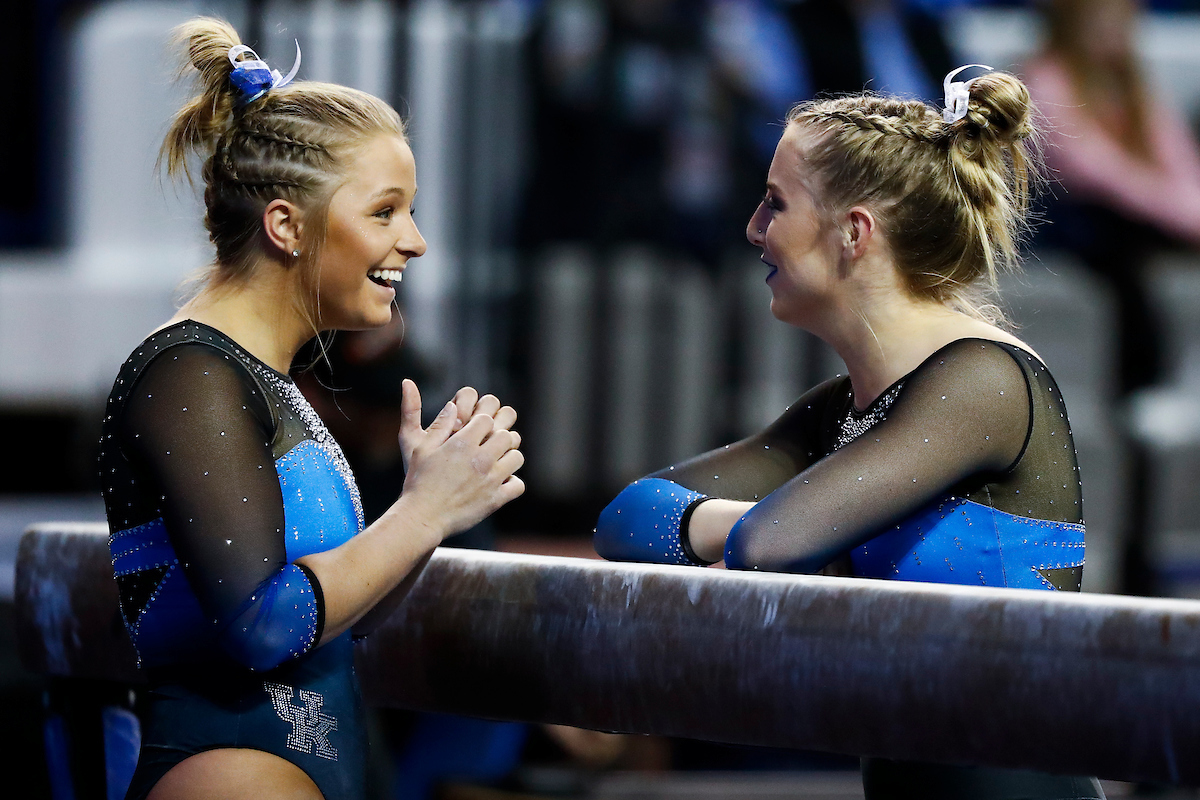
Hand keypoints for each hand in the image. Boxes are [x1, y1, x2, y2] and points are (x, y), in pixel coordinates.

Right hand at [398, 380, 524, 538]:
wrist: (422, 516)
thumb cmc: (417, 480)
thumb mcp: (415, 444)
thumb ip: (421, 416)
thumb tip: (421, 389)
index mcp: (462, 443)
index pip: (487, 418)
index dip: (482, 423)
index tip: (475, 431)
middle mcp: (480, 459)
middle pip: (506, 435)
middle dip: (498, 438)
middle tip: (488, 446)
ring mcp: (490, 480)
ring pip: (516, 458)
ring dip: (508, 458)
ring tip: (495, 463)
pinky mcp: (496, 500)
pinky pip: (518, 485)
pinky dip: (512, 483)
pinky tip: (500, 483)